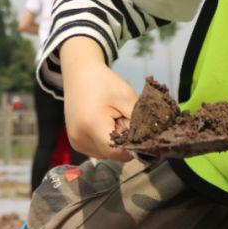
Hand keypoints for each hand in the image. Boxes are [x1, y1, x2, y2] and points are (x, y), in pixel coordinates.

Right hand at [60, 37, 136, 160]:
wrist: (80, 74)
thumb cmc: (104, 83)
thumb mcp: (127, 98)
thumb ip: (139, 121)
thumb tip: (151, 141)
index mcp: (91, 125)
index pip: (118, 152)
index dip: (132, 145)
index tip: (139, 133)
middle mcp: (80, 138)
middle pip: (113, 154)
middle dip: (124, 141)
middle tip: (123, 119)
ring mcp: (76, 142)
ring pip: (107, 154)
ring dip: (115, 142)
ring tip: (112, 119)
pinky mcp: (76, 143)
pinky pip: (99, 150)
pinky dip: (106, 141)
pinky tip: (104, 124)